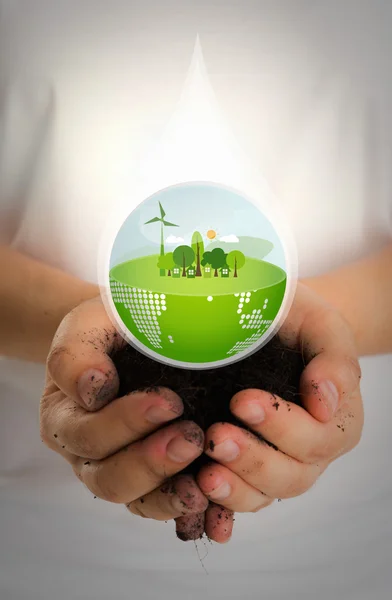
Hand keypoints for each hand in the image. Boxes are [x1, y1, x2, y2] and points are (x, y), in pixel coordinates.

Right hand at [40, 297, 207, 522]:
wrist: (135, 336)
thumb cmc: (111, 328)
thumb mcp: (87, 325)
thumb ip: (76, 353)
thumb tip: (94, 389)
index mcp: (64, 416)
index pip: (88, 434)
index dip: (127, 423)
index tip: (169, 401)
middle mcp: (86, 454)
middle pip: (108, 477)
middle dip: (151, 461)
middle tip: (192, 437)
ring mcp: (119, 470)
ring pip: (136, 501)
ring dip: (170, 492)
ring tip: (203, 479)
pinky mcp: (151, 481)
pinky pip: (164, 506)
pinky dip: (187, 508)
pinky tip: (213, 504)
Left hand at [196, 282, 363, 525]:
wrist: (270, 325)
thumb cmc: (297, 321)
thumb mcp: (322, 325)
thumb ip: (333, 359)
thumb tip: (324, 404)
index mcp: (337, 421)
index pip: (317, 438)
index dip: (280, 426)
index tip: (241, 400)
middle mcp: (311, 452)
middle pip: (291, 476)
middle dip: (252, 460)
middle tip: (216, 437)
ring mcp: (278, 464)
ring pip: (263, 495)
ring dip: (234, 489)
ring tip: (205, 475)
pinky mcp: (245, 469)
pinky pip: (237, 498)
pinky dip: (217, 506)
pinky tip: (196, 497)